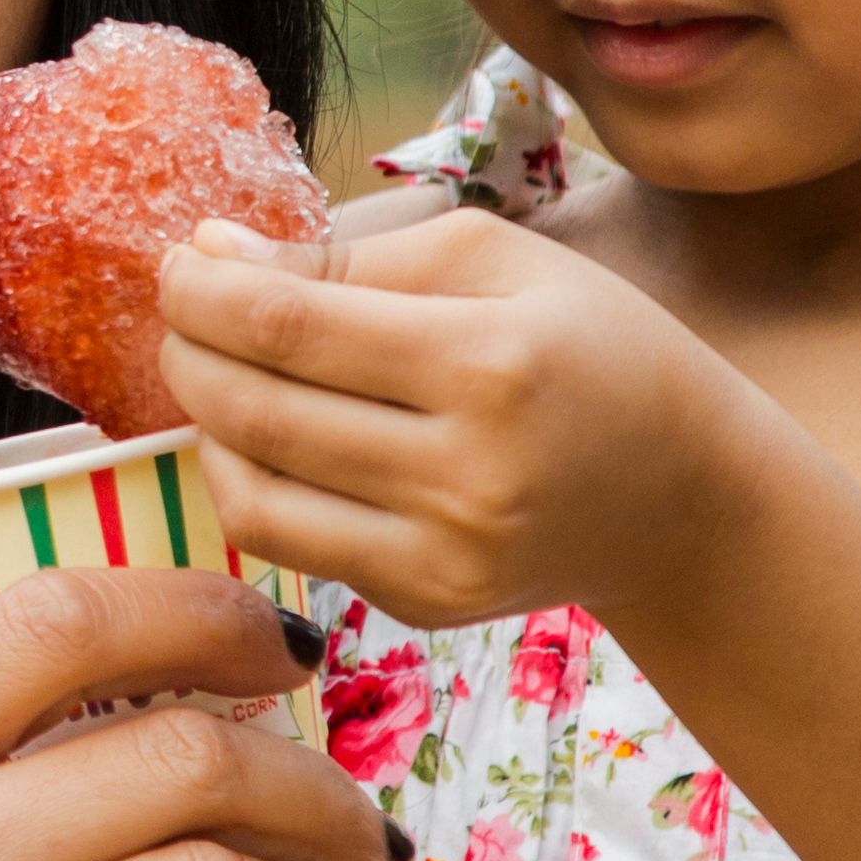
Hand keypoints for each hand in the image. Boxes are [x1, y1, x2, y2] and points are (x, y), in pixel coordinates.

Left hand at [154, 208, 742, 632]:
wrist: (683, 495)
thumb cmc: (589, 350)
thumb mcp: (498, 261)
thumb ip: (352, 255)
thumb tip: (213, 254)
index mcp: (490, 362)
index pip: (288, 326)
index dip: (203, 292)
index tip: (177, 263)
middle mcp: (467, 473)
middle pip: (258, 409)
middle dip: (189, 351)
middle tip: (182, 313)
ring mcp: (445, 556)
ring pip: (253, 492)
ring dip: (205, 424)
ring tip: (217, 373)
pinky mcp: (426, 606)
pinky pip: (293, 544)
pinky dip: (253, 483)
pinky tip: (268, 437)